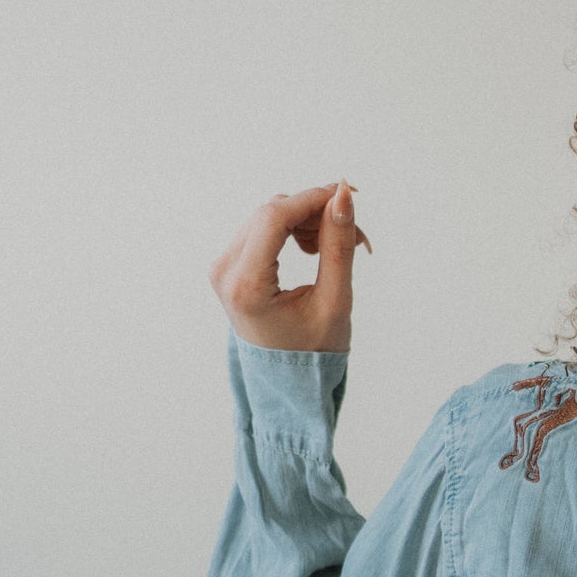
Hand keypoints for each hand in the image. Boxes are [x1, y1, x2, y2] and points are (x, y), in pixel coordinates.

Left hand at [208, 182, 371, 353]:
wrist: (286, 380)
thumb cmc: (313, 350)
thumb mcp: (334, 302)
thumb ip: (338, 247)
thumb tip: (342, 195)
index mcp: (246, 287)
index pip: (273, 217)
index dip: (311, 198)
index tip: (348, 195)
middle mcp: (225, 272)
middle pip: (270, 213)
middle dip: (314, 212)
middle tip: (353, 233)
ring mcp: (223, 267)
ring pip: (268, 216)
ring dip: (307, 221)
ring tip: (337, 247)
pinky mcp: (230, 265)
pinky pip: (263, 228)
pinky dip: (293, 229)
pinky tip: (314, 250)